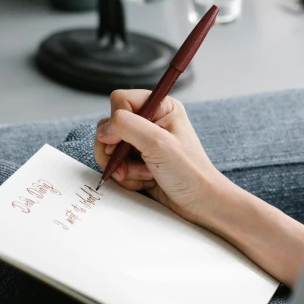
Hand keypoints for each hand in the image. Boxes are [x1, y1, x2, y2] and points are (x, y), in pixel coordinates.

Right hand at [94, 90, 234, 224]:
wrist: (199, 203)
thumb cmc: (189, 172)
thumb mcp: (158, 142)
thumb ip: (126, 126)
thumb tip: (104, 128)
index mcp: (160, 107)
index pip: (121, 100)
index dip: (116, 121)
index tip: (119, 142)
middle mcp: (150, 121)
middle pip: (110, 125)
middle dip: (116, 150)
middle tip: (127, 164)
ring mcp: (142, 142)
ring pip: (110, 147)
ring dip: (122, 166)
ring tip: (144, 174)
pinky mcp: (137, 161)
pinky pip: (116, 164)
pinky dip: (127, 176)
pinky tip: (146, 180)